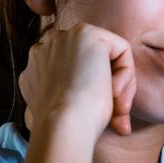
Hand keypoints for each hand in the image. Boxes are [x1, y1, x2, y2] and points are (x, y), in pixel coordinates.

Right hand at [18, 22, 135, 137]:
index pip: (76, 73)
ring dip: (120, 86)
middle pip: (93, 64)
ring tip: (118, 111)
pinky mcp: (86, 33)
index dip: (94, 96)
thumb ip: (77, 95)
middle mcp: (46, 47)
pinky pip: (122, 51)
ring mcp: (64, 38)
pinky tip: (114, 94)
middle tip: (118, 118)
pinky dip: (127, 75)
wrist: (62, 127)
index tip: (102, 122)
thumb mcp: (67, 110)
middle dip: (109, 90)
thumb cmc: (67, 129)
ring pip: (109, 58)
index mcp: (37, 68)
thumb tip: (111, 92)